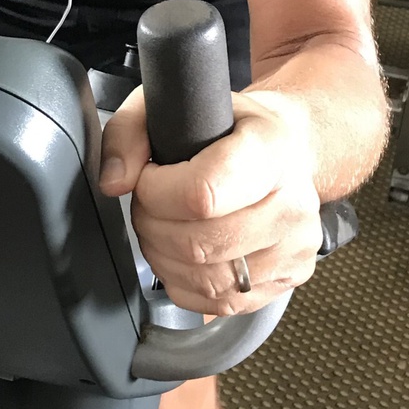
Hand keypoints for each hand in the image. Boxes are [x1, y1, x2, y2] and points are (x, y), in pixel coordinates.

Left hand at [99, 88, 321, 314]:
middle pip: (199, 244)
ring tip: (163, 227)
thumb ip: (130, 133)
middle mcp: (293, 202)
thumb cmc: (229, 128)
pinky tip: (182, 254)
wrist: (285, 150)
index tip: (149, 178)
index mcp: (270, 150)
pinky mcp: (289, 278)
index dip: (156, 193)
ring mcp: (295, 247)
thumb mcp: (176, 106)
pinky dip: (186, 283)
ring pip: (206, 280)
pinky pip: (219, 302)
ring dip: (164, 258)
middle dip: (153, 226)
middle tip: (150, 204)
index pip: (202, 194)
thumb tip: (114, 182)